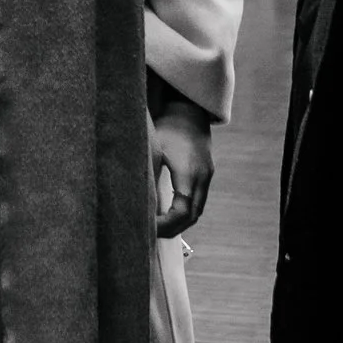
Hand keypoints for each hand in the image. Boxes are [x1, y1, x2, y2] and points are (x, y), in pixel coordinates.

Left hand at [151, 103, 213, 236]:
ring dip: (180, 222)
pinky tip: (168, 213)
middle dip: (173, 229)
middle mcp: (202, 177)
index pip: (181, 212)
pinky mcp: (205, 172)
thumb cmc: (166, 125)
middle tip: (151, 235)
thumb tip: (136, 203)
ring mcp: (206, 175)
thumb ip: (148, 177)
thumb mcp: (152, 149)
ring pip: (197, 209)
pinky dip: (185, 211)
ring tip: (158, 228)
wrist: (187, 107)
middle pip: (192, 216)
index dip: (165, 225)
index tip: (148, 229)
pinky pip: (197, 199)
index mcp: (189, 173)